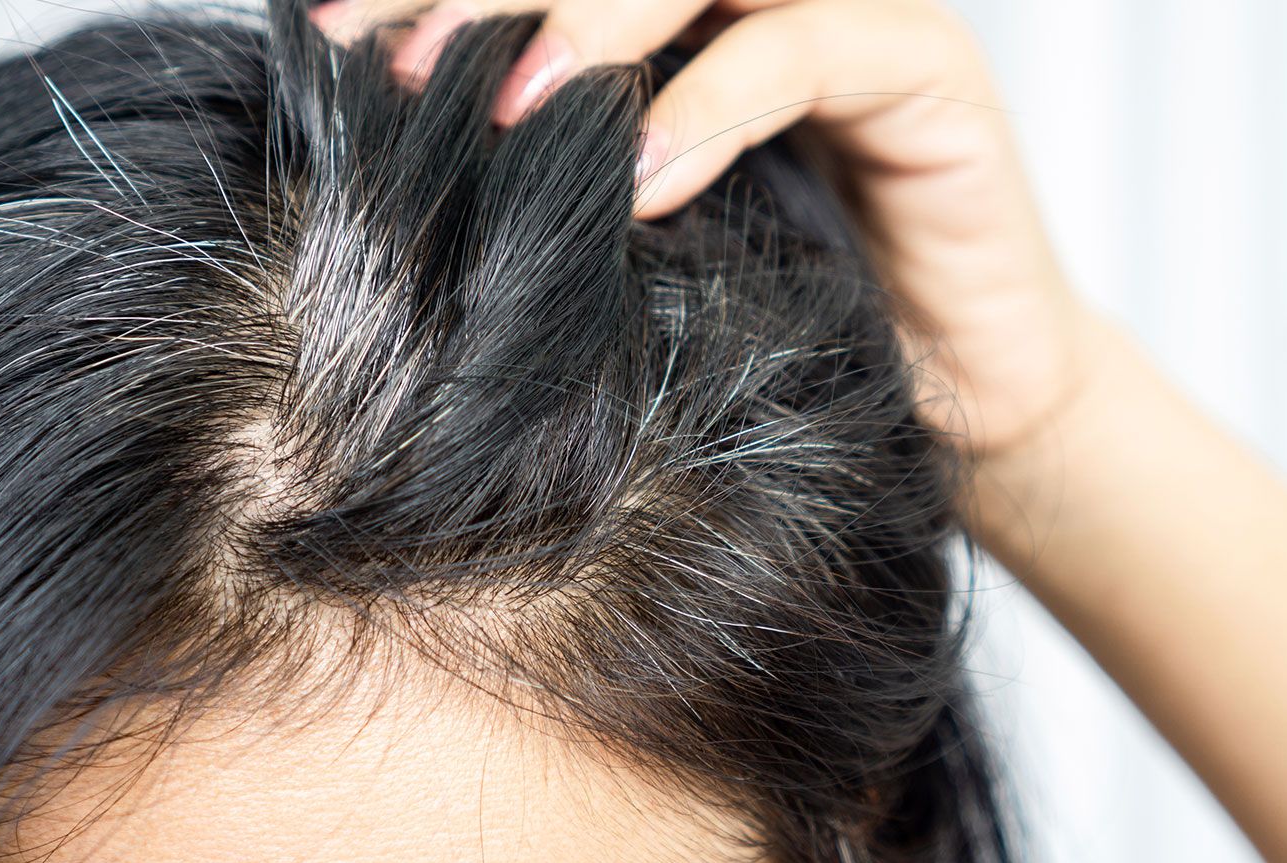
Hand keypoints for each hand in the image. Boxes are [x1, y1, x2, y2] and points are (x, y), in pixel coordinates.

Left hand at [315, 0, 1102, 460]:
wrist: (954, 400)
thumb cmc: (785, 320)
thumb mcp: (638, 243)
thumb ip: (553, 179)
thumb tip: (396, 164)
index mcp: (682, 17)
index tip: (332, 37)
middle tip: (402, 63)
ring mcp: (852, 12)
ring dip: (595, 18)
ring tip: (512, 110)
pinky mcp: (931, 71)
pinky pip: (810, 49)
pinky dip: (712, 104)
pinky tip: (643, 182)